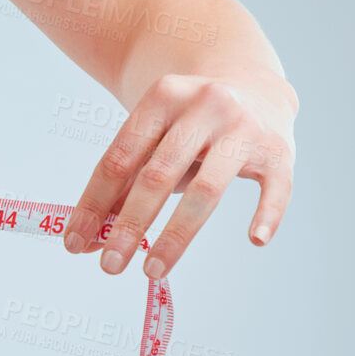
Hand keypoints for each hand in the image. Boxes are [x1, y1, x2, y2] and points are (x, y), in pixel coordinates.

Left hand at [64, 74, 296, 279]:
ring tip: (153, 269)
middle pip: (158, 174)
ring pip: (207, 189)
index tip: (74, 242)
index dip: (93, 203)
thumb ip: (122, 186)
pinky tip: (254, 240)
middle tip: (109, 265)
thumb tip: (86, 241)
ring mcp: (245, 127)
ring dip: (177, 235)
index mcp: (162, 97)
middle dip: (129, 225)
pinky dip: (268, 214)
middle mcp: (204, 106)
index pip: (118, 158)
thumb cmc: (190, 127)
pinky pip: (276, 187)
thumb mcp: (154, 140)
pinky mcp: (280, 150)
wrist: (255, 86)